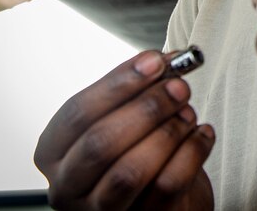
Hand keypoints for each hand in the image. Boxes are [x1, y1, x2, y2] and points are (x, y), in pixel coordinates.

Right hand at [34, 51, 214, 209]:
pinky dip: (192, 152)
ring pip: (130, 172)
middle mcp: (67, 188)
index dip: (118, 84)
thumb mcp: (127, 117)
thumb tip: (166, 60)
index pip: (77, 113)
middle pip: (101, 143)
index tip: (155, 61)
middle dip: (146, 108)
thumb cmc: (138, 150)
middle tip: (180, 86)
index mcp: (53, 152)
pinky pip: (167, 186)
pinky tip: (203, 132)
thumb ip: (138, 88)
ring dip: (167, 132)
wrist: (165, 200)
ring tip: (188, 111)